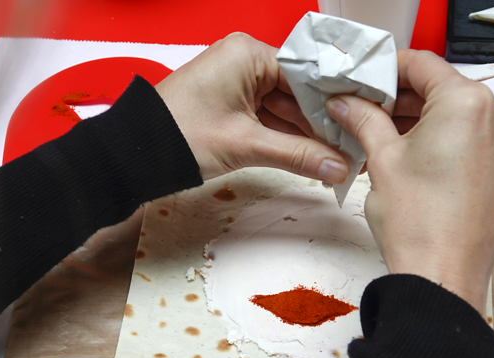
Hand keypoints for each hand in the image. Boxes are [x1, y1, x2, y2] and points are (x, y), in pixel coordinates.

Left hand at [156, 33, 348, 183]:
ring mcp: (236, 84)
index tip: (359, 123)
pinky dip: (285, 138)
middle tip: (352, 148)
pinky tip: (311, 156)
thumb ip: (297, 155)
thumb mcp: (245, 145)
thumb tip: (337, 167)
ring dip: (306, 134)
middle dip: (322, 123)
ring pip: (284, 108)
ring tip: (338, 157)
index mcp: (247, 54)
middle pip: (298, 92)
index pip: (306, 74)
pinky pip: (268, 118)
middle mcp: (244, 61)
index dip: (334, 102)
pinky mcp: (230, 105)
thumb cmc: (177, 136)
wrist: (135, 155)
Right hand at [326, 50, 493, 313]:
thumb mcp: (382, 160)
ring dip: (417, 120)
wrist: (443, 277)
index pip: (421, 64)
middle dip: (399, 97)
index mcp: (467, 103)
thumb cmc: (419, 224)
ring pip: (454, 115)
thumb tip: (348, 103)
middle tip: (361, 108)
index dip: (385, 69)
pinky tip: (406, 156)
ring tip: (378, 135)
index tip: (361, 81)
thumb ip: (365, 120)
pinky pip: (467, 139)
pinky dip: (438, 140)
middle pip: (440, 88)